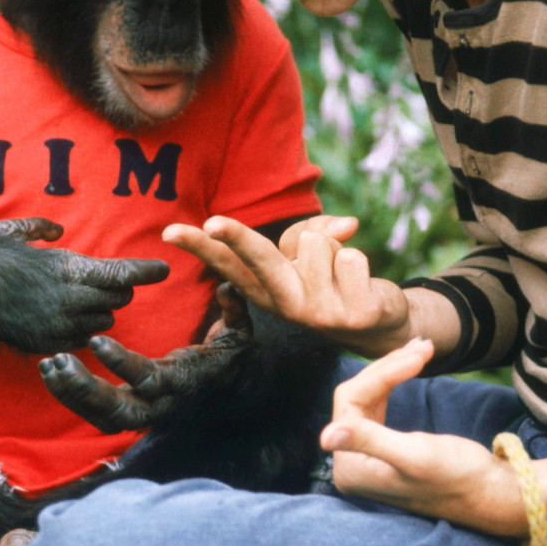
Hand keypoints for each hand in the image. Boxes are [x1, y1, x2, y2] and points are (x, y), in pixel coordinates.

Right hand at [0, 216, 169, 353]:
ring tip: (83, 298)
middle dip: (118, 289)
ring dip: (101, 310)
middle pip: (117, 300)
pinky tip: (67, 318)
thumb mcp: (13, 230)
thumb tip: (57, 231)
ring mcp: (54, 327)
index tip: (163, 268)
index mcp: (66, 268)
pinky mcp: (42, 345)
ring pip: (102, 322)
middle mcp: (66, 300)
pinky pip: (79, 340)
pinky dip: (82, 330)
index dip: (146, 271)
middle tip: (110, 280)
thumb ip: (41, 230)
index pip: (121, 274)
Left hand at [39, 285, 253, 432]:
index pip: (148, 379)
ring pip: (102, 417)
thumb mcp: (239, 332)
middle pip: (118, 411)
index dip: (122, 363)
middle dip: (85, 390)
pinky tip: (51, 374)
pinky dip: (71, 397)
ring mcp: (145, 414)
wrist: (231, 393)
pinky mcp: (132, 414)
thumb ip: (234, 309)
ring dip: (71, 395)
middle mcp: (162, 406)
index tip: (96, 340)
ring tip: (48, 366)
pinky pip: (96, 414)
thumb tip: (228, 286)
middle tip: (59, 361)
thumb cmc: (229, 357)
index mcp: (182, 383)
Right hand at [163, 215, 411, 356]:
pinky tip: (359, 286)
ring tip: (337, 273)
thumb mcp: (312, 250)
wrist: (375, 323)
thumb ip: (315, 228)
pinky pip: (351, 257)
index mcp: (263, 287)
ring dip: (333, 247)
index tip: (171, 233)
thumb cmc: (329, 276)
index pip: (226, 261)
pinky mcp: (353, 314)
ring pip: (316, 242)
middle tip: (213, 223)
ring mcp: (317, 312)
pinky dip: (359, 260)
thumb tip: (347, 226)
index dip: (199, 245)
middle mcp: (283, 302)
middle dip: (235, 237)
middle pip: (258, 256)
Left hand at [319, 341, 531, 535]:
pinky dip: (394, 382)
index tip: (417, 356)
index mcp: (350, 467)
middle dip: (389, 367)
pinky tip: (410, 364)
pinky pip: (378, 404)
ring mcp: (365, 455)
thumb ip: (369, 442)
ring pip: (369, 396)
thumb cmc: (458, 477)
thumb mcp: (415, 456)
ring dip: (394, 369)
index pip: (351, 402)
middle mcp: (350, 463)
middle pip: (358, 397)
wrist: (491, 494)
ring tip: (423, 348)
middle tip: (424, 345)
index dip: (382, 374)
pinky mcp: (381, 447)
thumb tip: (325, 437)